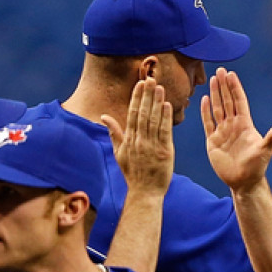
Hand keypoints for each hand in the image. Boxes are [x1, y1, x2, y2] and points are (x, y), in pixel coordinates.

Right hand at [103, 80, 173, 197]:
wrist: (144, 192)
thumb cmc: (133, 173)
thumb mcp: (119, 153)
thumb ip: (114, 133)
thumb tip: (103, 116)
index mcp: (129, 139)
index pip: (132, 114)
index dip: (136, 98)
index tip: (140, 84)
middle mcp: (139, 140)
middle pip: (142, 113)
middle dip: (146, 95)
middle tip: (151, 79)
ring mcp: (151, 146)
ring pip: (153, 120)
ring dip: (156, 103)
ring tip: (160, 88)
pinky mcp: (164, 152)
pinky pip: (164, 132)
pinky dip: (165, 118)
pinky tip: (167, 105)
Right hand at [202, 68, 271, 192]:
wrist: (243, 182)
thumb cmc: (256, 167)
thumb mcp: (265, 149)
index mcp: (245, 125)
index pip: (239, 101)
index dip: (235, 88)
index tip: (231, 74)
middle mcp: (233, 125)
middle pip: (227, 101)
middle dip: (223, 86)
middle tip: (220, 70)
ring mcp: (223, 132)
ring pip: (217, 109)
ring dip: (215, 94)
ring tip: (212, 79)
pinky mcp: (213, 141)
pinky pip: (208, 123)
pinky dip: (205, 111)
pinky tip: (204, 99)